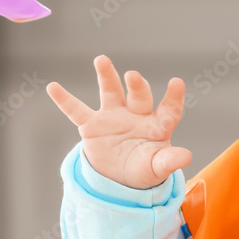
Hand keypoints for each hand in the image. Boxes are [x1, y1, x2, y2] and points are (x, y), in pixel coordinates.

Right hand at [46, 54, 191, 188]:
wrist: (118, 178)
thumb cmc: (143, 169)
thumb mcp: (156, 168)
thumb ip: (169, 161)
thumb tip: (186, 157)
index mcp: (156, 125)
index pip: (168, 109)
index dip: (173, 97)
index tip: (177, 82)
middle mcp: (136, 114)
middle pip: (139, 96)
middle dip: (136, 85)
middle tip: (133, 76)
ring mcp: (113, 117)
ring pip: (110, 92)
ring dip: (106, 76)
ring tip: (101, 60)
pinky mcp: (91, 126)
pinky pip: (76, 111)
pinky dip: (65, 100)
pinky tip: (53, 87)